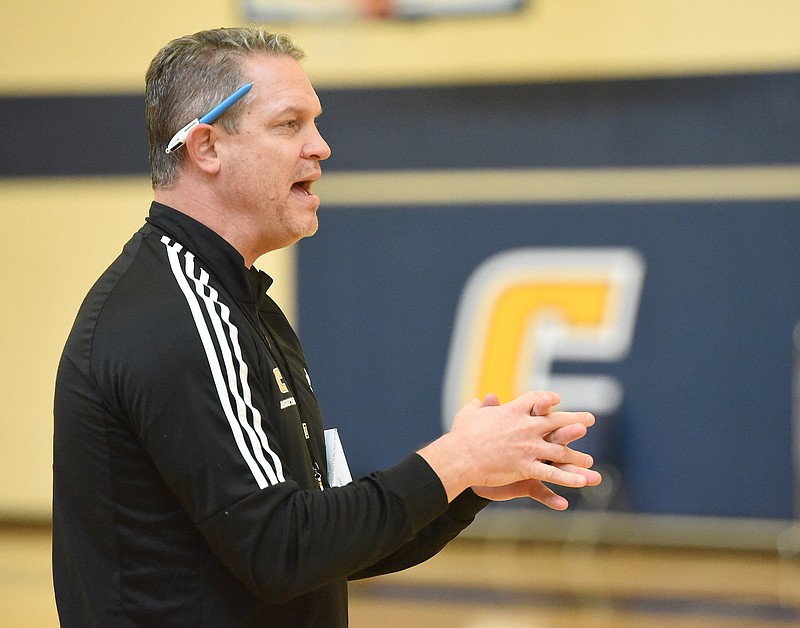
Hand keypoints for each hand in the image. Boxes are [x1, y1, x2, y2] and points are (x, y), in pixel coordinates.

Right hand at [418, 390, 597, 502]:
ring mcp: (528, 447)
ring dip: (576, 456)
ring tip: (589, 461)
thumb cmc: (462, 435)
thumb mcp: (469, 414)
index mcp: (513, 411)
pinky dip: (567, 478)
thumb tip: (483, 399)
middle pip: (557, 421)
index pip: (536, 400)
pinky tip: (581, 482)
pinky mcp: (526, 466)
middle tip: (589, 420)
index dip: (548, 400)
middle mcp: (526, 427)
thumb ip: (479, 406)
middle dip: (575, 421)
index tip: (556, 399)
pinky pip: (551, 473)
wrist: (460, 456)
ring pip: (559, 451)